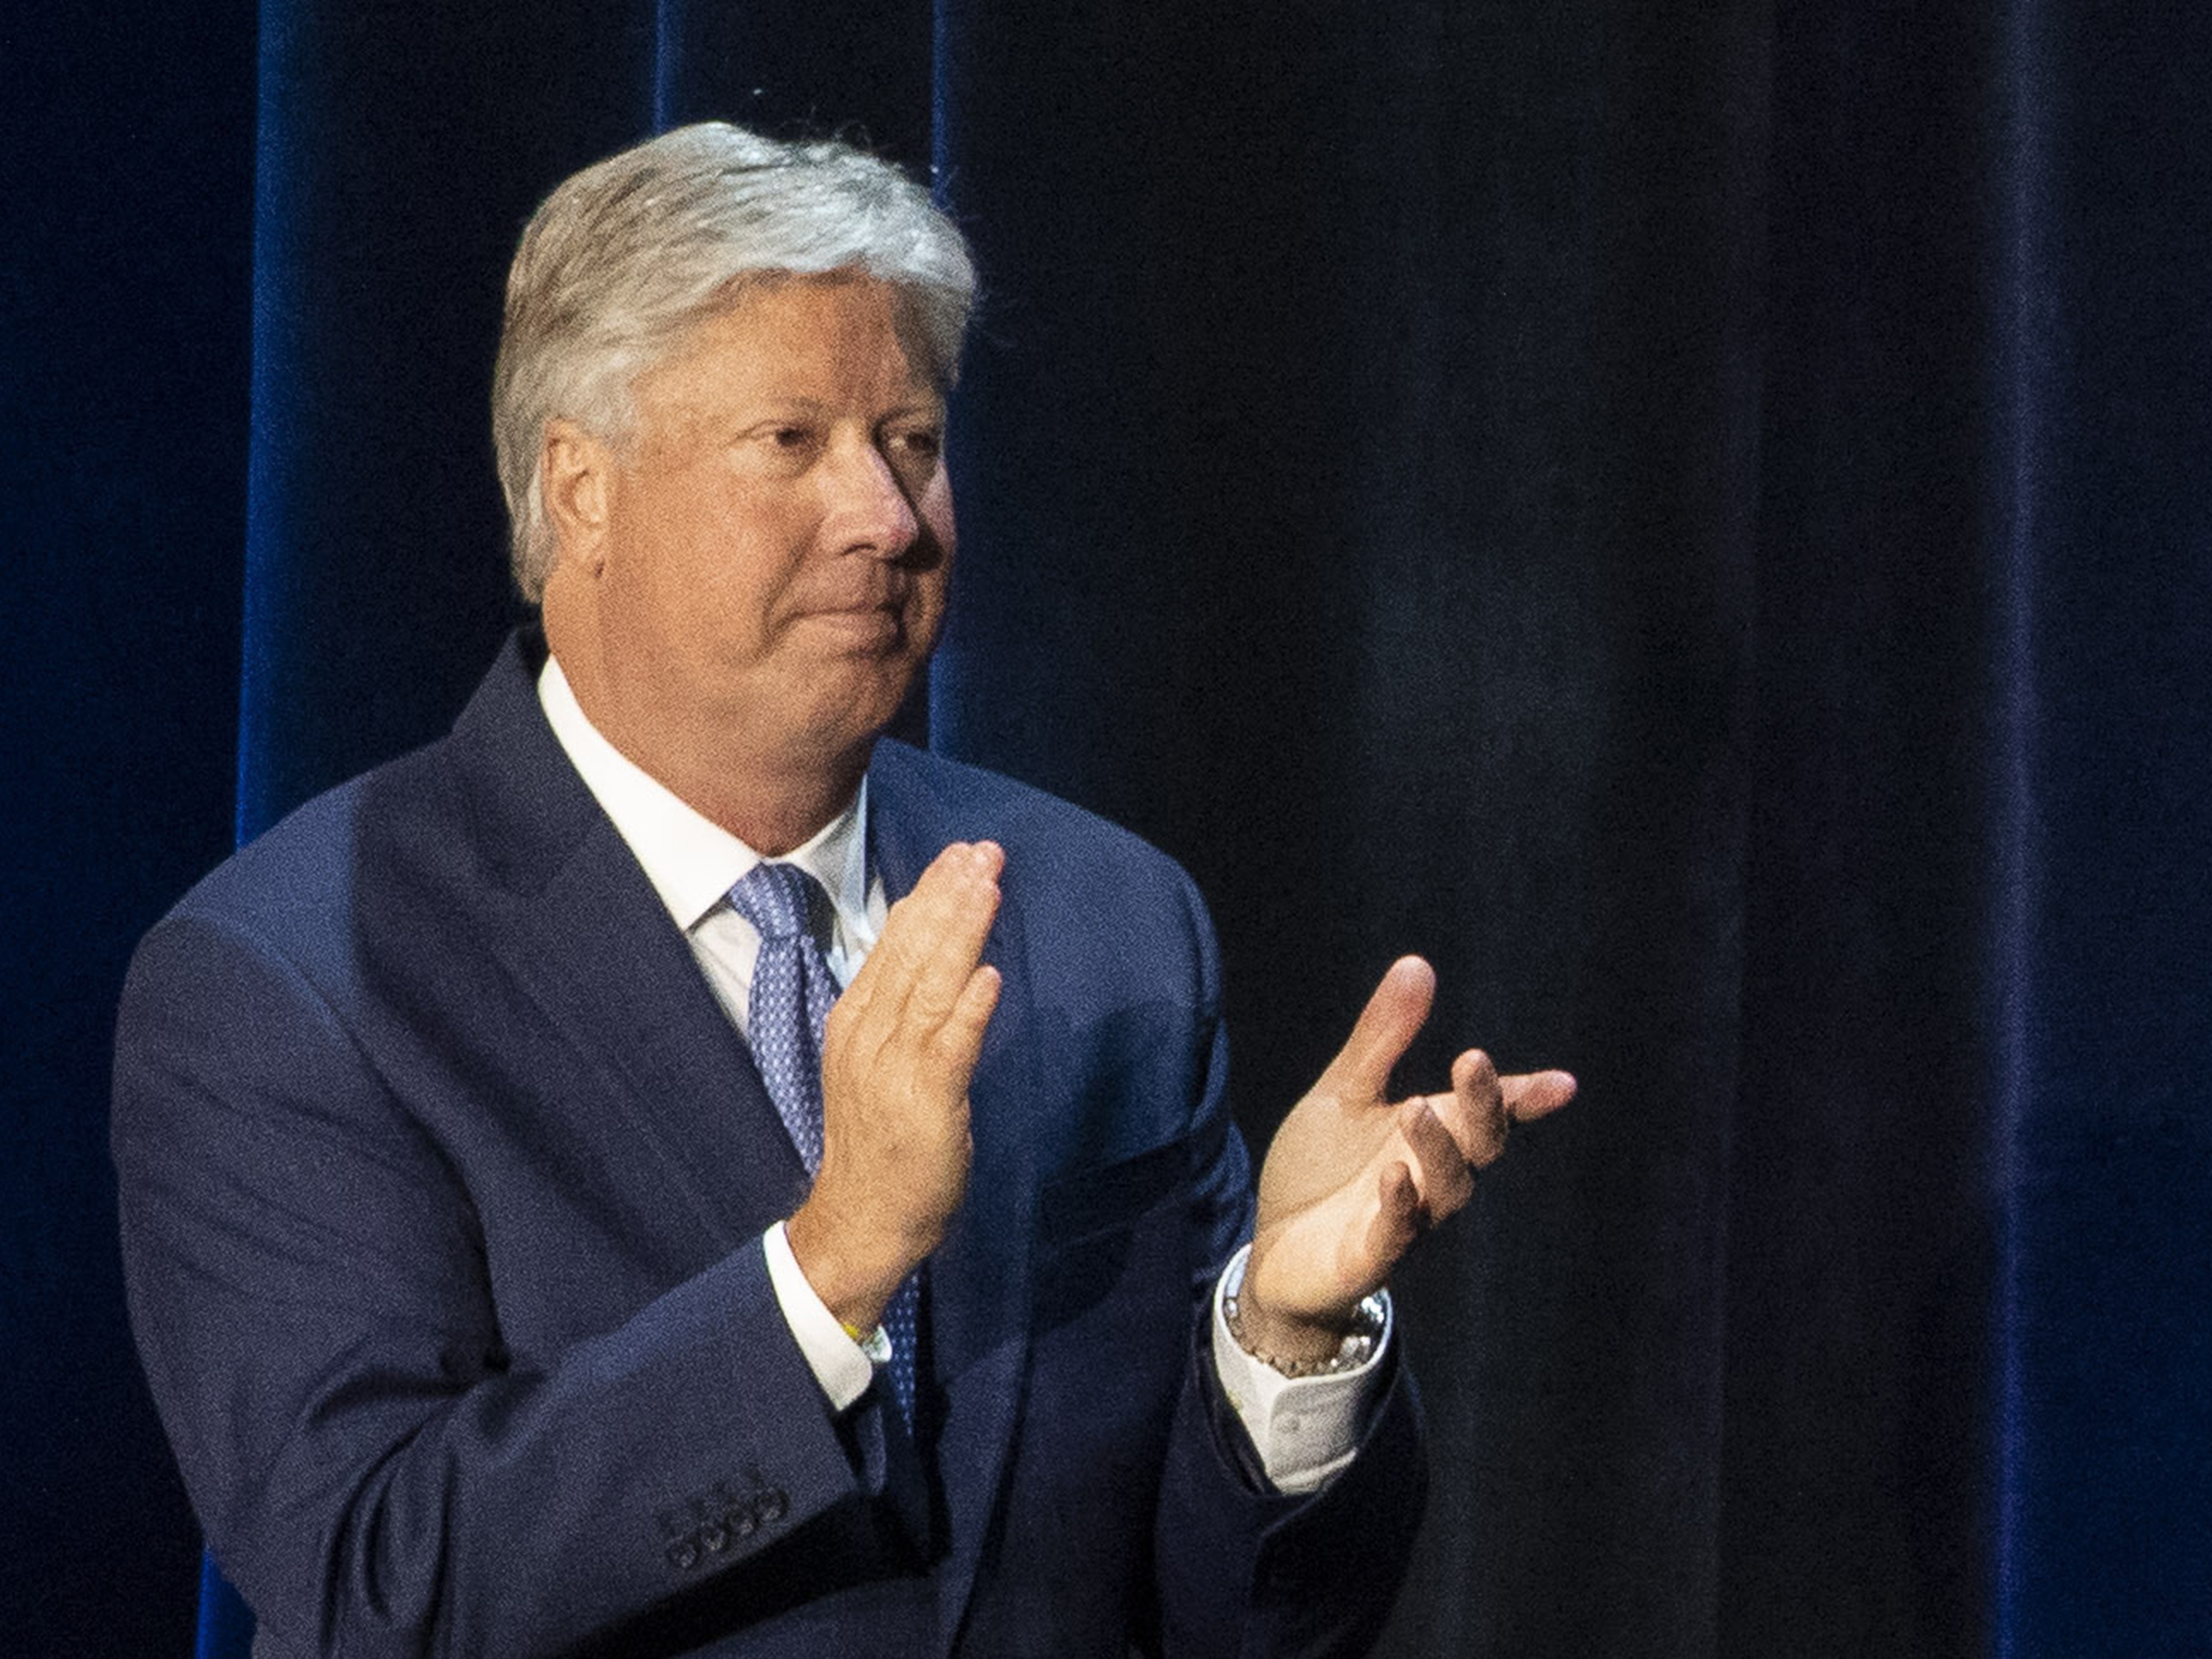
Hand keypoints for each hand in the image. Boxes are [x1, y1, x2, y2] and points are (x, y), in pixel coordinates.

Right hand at [786, 841, 1002, 1331]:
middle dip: (950, 897)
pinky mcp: (925, 1103)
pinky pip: (949, 1048)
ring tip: (988, 887)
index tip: (958, 855)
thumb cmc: (879, 1142)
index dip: (928, 895)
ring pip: (931, 986)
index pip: (894, 943)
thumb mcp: (878, 1061)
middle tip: (984, 851)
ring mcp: (894, 1067)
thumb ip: (901, 1009)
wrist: (861, 1220)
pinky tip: (989, 976)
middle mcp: (870, 1035)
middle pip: (913, 952)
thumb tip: (935, 954)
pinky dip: (968, 1010)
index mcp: (857, 1020)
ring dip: (962, 933)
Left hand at [1239, 956, 1574, 1363]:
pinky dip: (1399, 1206)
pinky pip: (1395, 1234)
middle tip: (1471, 1061)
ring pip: (1445, 1188)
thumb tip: (1417, 963)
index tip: (1563, 1084)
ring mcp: (1407, 1219)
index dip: (1526, 1098)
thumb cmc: (1321, 1170)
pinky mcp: (1370, 1256)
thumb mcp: (1345, 1092)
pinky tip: (1394, 1175)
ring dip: (1437, 1149)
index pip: (1490, 1112)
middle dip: (1482, 1105)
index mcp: (1433, 1132)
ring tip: (1417, 1108)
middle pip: (1477, 1143)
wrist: (1275, 1251)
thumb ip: (1381, 1038)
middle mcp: (1432, 1176)